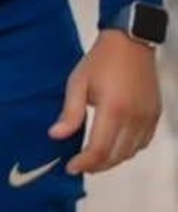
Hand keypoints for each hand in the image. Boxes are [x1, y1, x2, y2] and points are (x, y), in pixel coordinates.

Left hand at [49, 29, 162, 173]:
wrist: (130, 44)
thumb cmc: (99, 62)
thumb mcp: (77, 83)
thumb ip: (70, 112)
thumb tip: (56, 136)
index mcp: (114, 110)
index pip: (99, 149)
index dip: (85, 163)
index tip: (70, 167)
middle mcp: (134, 119)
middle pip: (117, 155)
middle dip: (97, 165)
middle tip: (80, 165)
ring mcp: (148, 119)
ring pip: (131, 152)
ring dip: (112, 159)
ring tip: (93, 158)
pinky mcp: (155, 116)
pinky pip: (142, 143)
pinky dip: (127, 149)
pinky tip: (114, 145)